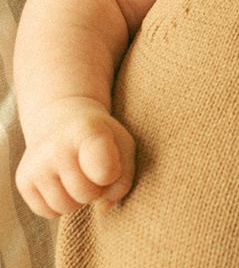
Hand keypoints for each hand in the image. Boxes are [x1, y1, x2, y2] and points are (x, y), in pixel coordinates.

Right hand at [16, 97, 134, 217]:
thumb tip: (102, 209)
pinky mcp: (23, 181)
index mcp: (87, 131)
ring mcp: (35, 165)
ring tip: (79, 178)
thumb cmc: (100, 136)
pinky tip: (63, 184)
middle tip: (93, 172)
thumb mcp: (123, 146)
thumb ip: (123, 179)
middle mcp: (56, 148)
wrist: (61, 118)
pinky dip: (60, 206)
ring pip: (65, 207)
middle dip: (96, 189)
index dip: (113, 174)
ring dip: (78, 200)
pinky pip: (48, 212)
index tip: (111, 162)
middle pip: (86, 194)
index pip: (104, 172)